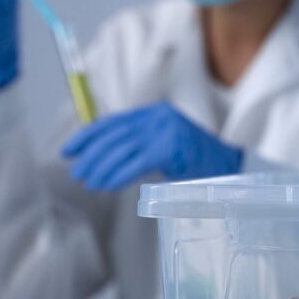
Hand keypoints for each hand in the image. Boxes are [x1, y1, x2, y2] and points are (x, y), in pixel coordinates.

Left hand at [62, 103, 243, 190]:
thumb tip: (104, 158)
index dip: (88, 136)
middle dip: (91, 155)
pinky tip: (106, 185)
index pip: (112, 121)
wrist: (229, 167)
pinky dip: (118, 175)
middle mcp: (157, 117)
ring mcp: (164, 130)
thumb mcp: (163, 145)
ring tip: (89, 182)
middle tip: (77, 172)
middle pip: (114, 135)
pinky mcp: (170, 147)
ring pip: (122, 149)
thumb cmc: (195, 160)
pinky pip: (136, 163)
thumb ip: (139, 145)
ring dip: (101, 168)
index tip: (69, 150)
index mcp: (153, 113)